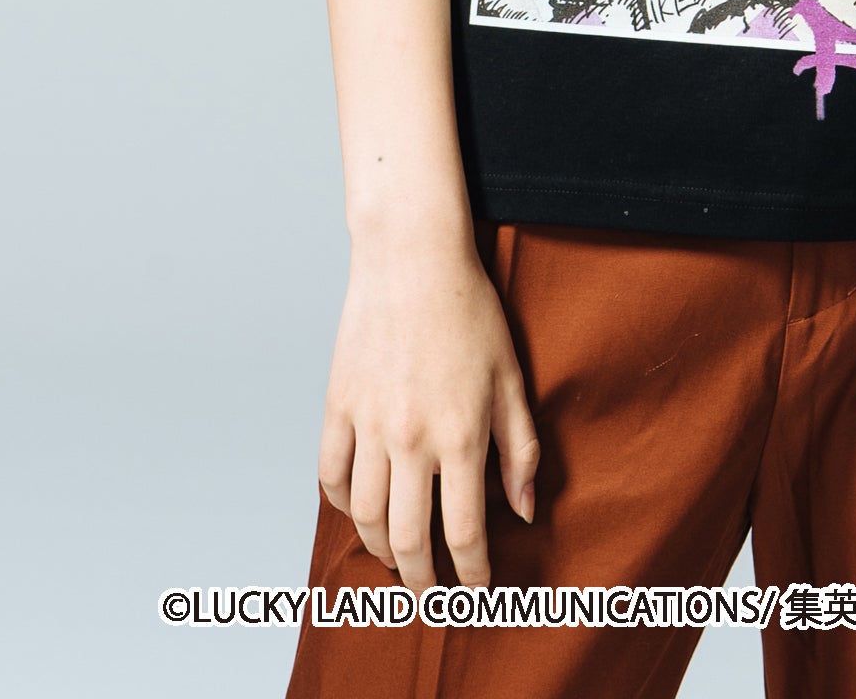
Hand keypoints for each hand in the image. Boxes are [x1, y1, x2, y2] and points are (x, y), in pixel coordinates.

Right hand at [317, 229, 540, 591]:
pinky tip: (361, 511)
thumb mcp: (511, 378)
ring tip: (397, 560)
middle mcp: (411, 439)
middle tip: (431, 595)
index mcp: (461, 434)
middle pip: (408, 539)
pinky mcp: (337, 407)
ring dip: (382, 551)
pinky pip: (331, 478)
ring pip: (366, 517)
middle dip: (421, 580)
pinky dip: (343, 506)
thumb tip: (524, 509)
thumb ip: (520, 449)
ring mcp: (369, 425)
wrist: (411, 260)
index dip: (471, 571)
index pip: (465, 530)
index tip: (476, 588)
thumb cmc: (469, 312)